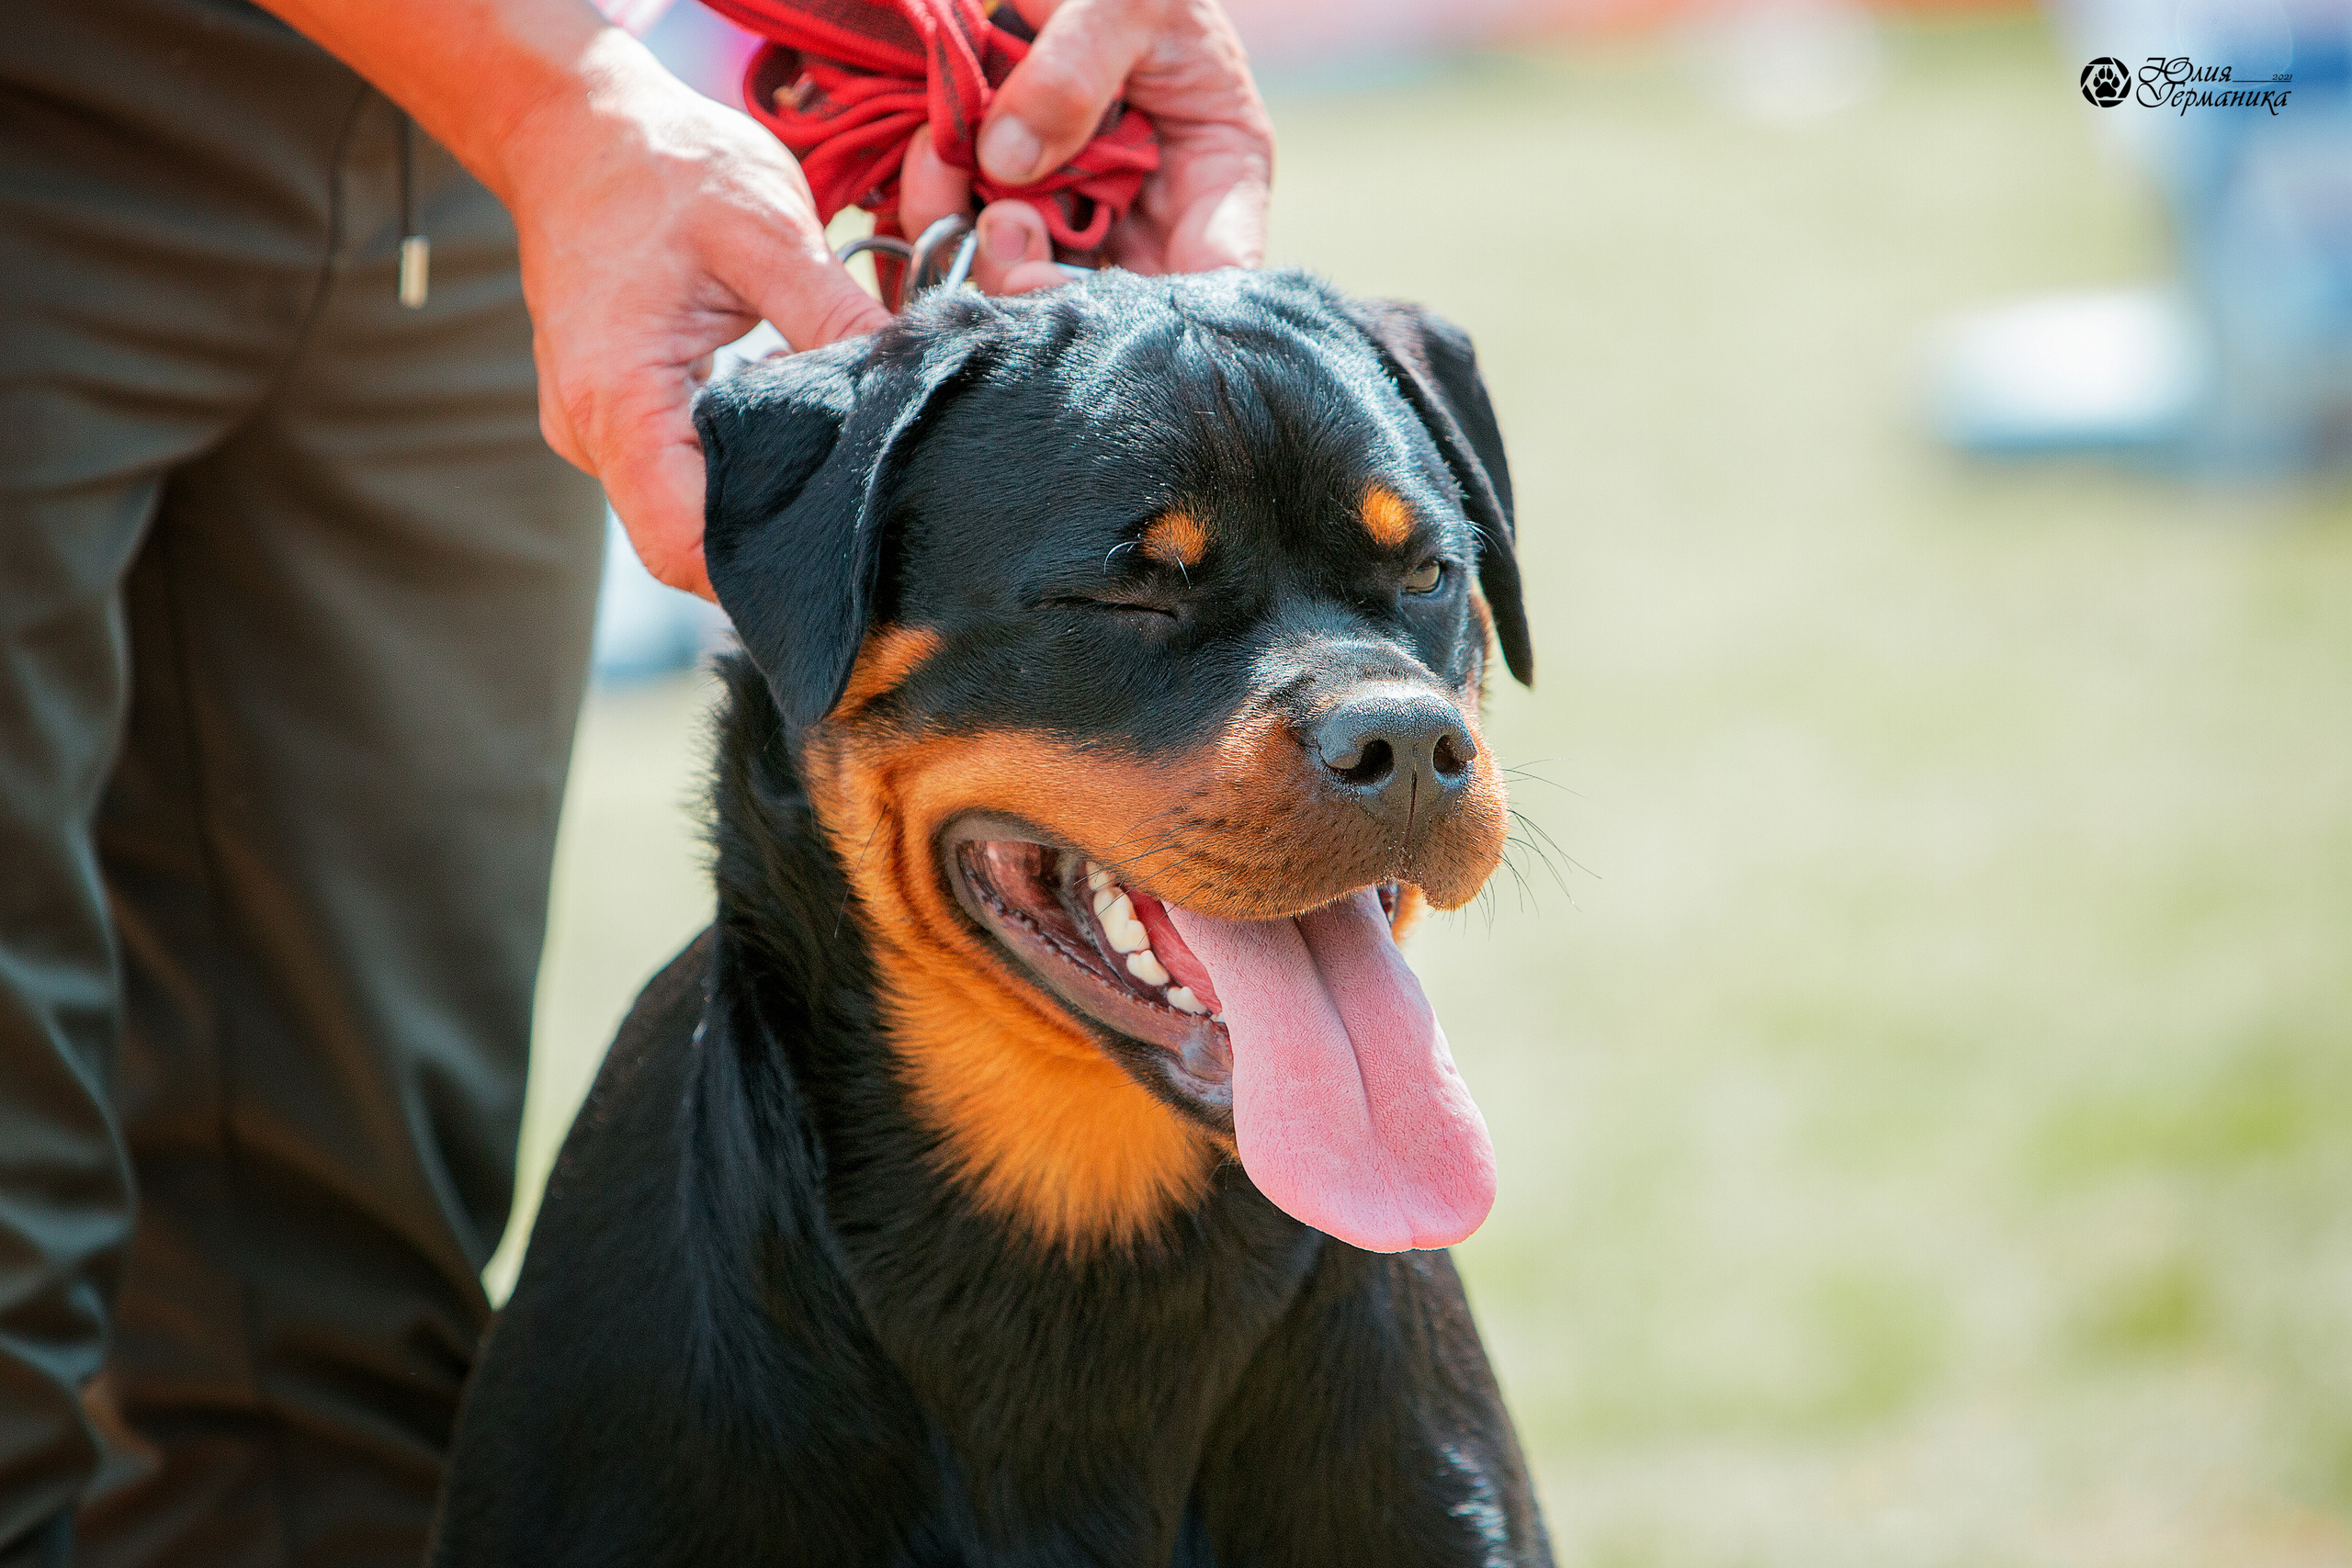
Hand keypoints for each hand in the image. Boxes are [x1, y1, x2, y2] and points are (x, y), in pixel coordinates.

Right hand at [498, 33, 894, 597]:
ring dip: (764, 498)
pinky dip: (743, 461)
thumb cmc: (660, 163)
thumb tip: (914, 383)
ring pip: (690, 508)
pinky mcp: (617, 417)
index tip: (851, 573)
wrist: (574, 125)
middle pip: (691, 541)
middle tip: (874, 526)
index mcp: (618, 399)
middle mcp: (592, 434)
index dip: (766, 576)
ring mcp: (597, 431)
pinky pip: (682, 469)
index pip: (685, 545)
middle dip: (780, 541)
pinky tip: (799, 427)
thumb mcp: (766, 227)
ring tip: (843, 472)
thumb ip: (837, 314)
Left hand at [897, 0, 1272, 294]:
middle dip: (1045, 286)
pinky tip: (926, 170)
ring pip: (1034, 282)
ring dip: (982, 251)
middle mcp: (1151, 219)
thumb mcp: (1126, 1)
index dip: (1160, 313)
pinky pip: (973, 240)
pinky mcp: (1012, 203)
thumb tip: (1006, 158)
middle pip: (1110, 305)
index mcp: (1218, 179)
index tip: (1092, 293)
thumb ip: (1077, 70)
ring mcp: (1081, 218)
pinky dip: (941, 216)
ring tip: (947, 172)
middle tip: (1003, 227)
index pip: (1216, 282)